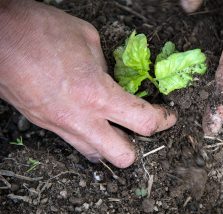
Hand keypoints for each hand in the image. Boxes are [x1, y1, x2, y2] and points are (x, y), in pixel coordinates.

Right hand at [0, 0, 176, 167]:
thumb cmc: (38, 31)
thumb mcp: (87, 39)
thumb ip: (107, 66)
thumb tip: (113, 79)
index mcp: (97, 94)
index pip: (144, 122)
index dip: (164, 121)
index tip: (167, 116)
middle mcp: (80, 119)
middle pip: (123, 157)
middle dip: (138, 148)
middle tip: (140, 129)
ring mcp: (60, 127)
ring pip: (95, 155)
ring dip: (111, 145)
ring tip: (115, 127)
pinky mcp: (44, 126)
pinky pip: (74, 142)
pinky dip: (88, 136)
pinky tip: (88, 117)